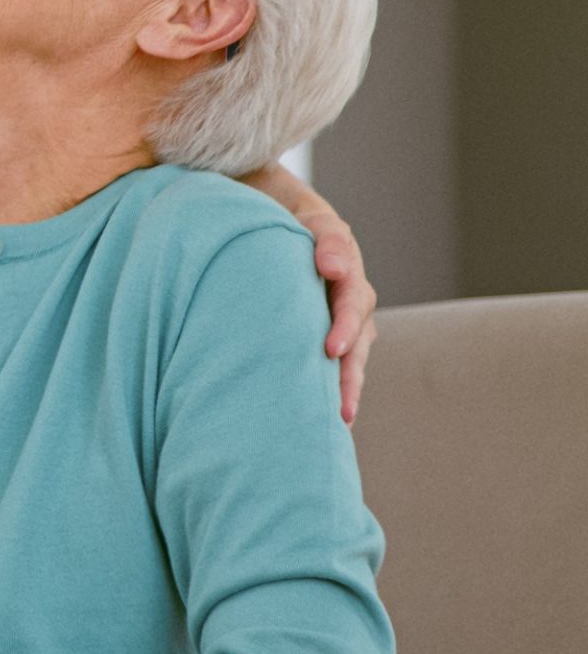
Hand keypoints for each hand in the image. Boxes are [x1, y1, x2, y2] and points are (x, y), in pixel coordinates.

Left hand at [295, 200, 376, 425]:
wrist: (296, 231)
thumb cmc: (304, 229)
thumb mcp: (318, 226)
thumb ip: (328, 242)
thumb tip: (334, 268)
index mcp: (351, 284)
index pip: (352, 309)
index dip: (344, 329)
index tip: (331, 350)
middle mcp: (353, 312)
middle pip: (357, 350)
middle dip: (349, 380)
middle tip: (342, 411)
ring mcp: (345, 331)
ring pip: (350, 366)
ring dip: (345, 395)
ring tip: (339, 428)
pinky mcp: (329, 344)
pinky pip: (336, 371)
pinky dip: (334, 394)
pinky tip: (328, 424)